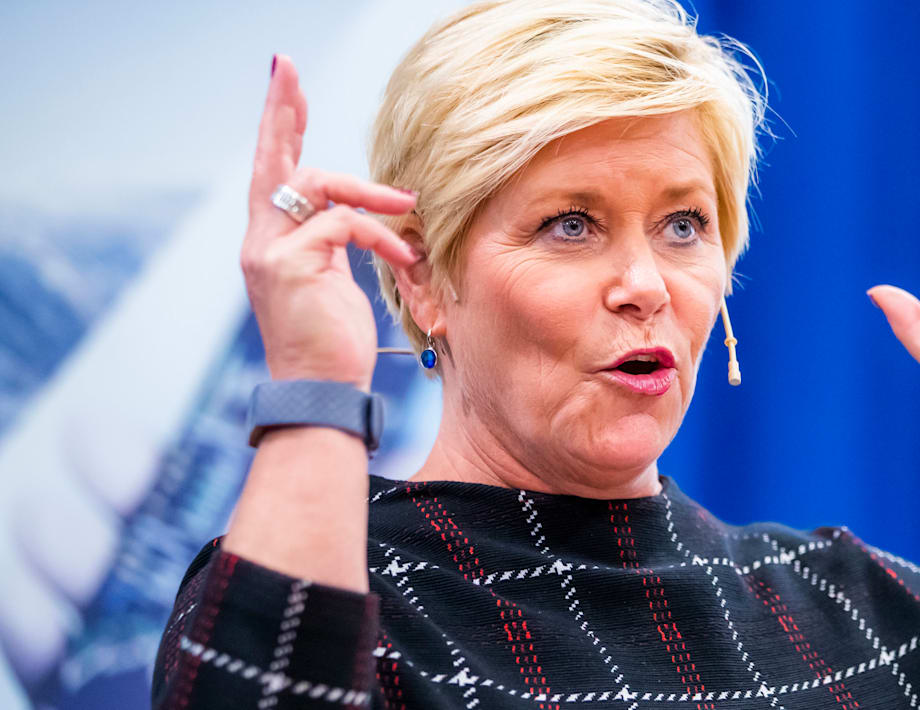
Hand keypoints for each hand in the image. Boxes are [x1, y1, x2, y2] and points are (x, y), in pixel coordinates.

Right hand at [242, 55, 419, 391]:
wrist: (323, 394)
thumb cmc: (335, 344)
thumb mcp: (336, 282)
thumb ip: (337, 242)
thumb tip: (363, 213)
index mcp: (273, 240)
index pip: (274, 172)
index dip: (279, 128)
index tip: (287, 87)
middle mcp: (261, 240)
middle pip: (272, 160)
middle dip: (282, 111)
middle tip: (286, 68)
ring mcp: (269, 251)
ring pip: (316, 184)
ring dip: (370, 190)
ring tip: (406, 206)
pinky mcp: (289, 264)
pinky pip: (342, 223)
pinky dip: (378, 235)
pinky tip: (402, 257)